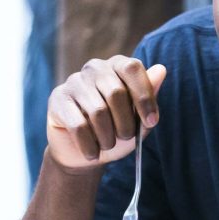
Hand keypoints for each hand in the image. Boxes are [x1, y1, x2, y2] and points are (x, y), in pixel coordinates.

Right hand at [46, 57, 167, 169]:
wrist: (85, 154)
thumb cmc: (116, 132)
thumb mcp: (139, 120)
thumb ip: (150, 97)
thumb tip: (161, 70)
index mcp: (117, 66)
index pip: (132, 68)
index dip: (144, 96)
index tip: (151, 122)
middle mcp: (94, 68)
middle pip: (116, 92)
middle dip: (126, 123)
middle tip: (125, 138)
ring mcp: (73, 82)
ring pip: (97, 111)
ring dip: (107, 138)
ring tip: (107, 146)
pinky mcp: (57, 99)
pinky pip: (78, 125)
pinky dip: (89, 146)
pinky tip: (92, 153)